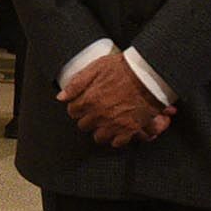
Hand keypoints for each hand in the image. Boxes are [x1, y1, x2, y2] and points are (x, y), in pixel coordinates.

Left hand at [57, 52, 174, 148]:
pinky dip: (116, 138)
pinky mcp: (129, 129)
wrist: (149, 74)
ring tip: (105, 122)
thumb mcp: (96, 67)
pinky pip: (117, 143)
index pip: (73, 111)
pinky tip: (118, 129)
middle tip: (95, 112)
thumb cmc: (124, 68)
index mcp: (90, 99)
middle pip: (84, 125)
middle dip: (87, 118)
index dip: (77, 107)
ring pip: (98, 137)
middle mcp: (100, 114)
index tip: (82, 104)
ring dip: (100, 130)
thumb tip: (61, 97)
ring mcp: (114, 124)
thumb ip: (77, 83)